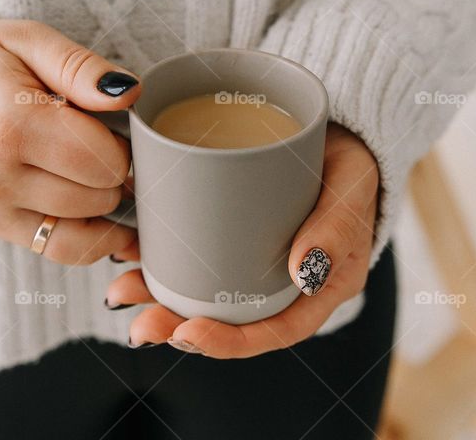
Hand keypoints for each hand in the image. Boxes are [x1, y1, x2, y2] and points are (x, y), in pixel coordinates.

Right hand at [0, 19, 141, 263]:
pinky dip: (91, 236)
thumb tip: (129, 94)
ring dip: (103, 204)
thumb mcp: (31, 40)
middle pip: (99, 196)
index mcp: (8, 125)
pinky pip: (63, 251)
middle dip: (113, 172)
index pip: (101, 159)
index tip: (108, 125)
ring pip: (87, 231)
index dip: (122, 144)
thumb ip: (82, 68)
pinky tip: (97, 212)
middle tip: (95, 145)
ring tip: (89, 170)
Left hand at [106, 123, 378, 356]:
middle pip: (229, 320)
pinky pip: (193, 253)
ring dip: (159, 298)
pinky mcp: (230, 230)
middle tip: (142, 325)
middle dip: (178, 328)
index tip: (189, 333)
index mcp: (316, 290)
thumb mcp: (351, 195)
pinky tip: (129, 251)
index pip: (273, 331)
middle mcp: (281, 284)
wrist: (342, 132)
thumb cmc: (354, 169)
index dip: (229, 342)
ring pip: (203, 291)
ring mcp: (252, 259)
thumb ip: (333, 231)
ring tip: (122, 292)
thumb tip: (303, 274)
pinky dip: (160, 255)